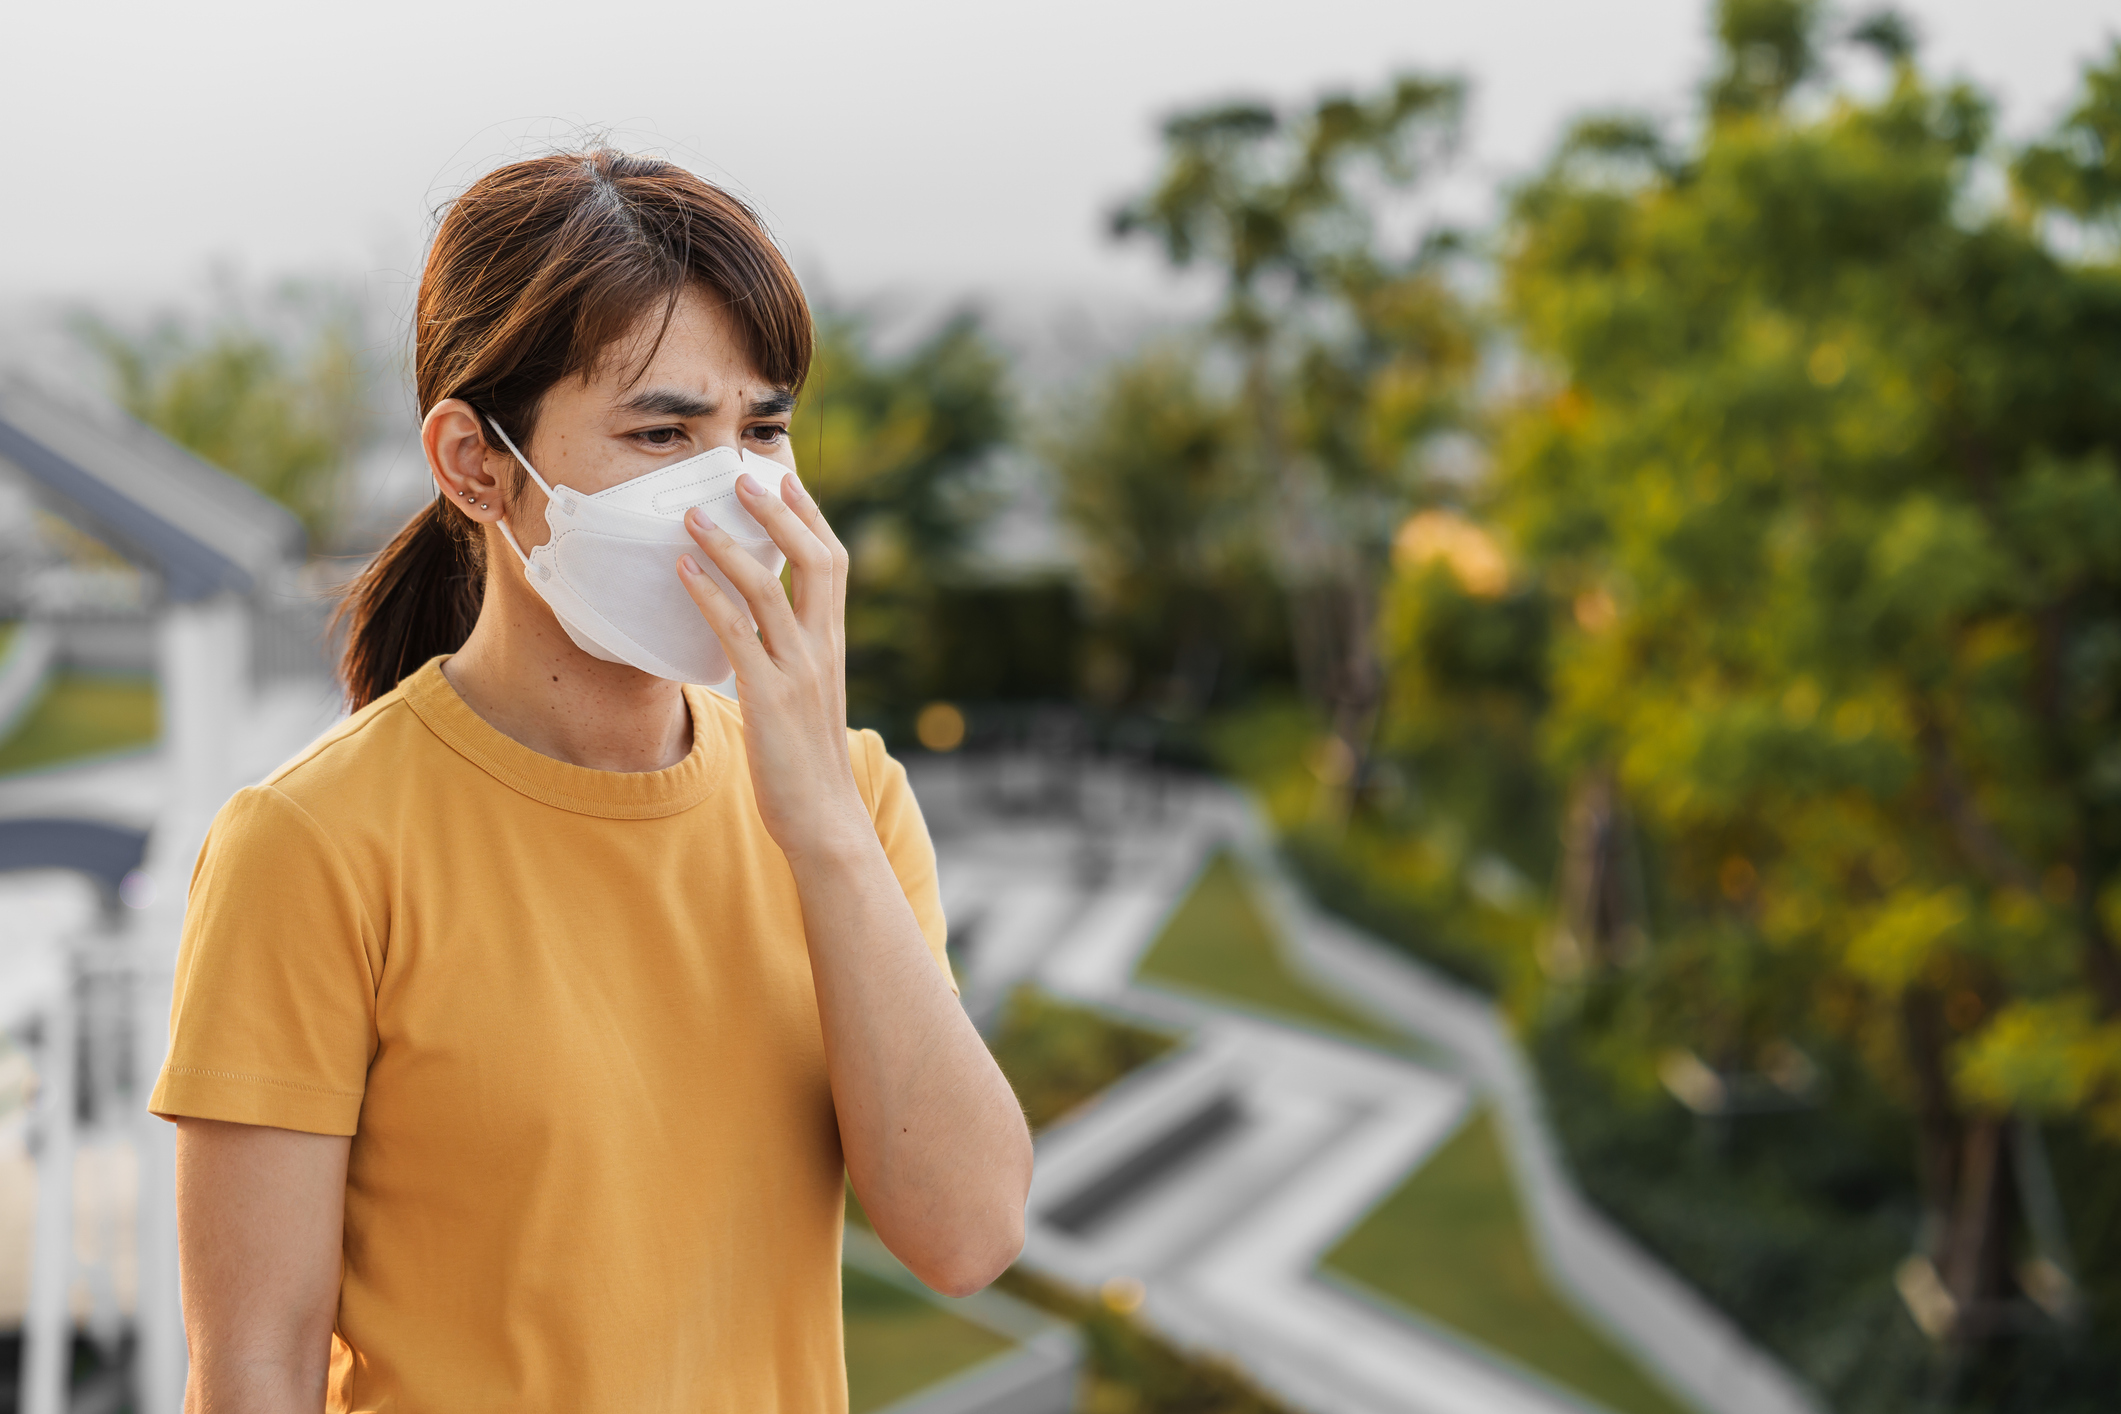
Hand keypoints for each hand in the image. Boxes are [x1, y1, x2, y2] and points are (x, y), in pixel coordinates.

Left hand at [677, 471, 868, 861]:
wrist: (824, 819)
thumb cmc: (806, 762)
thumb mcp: (806, 697)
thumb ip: (790, 658)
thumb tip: (757, 632)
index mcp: (833, 644)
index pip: (832, 563)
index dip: (810, 517)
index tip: (784, 480)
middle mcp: (823, 648)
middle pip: (815, 560)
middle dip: (780, 513)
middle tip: (744, 476)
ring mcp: (799, 671)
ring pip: (770, 590)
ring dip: (729, 546)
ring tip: (692, 514)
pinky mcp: (770, 697)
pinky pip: (737, 633)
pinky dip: (709, 595)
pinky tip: (683, 571)